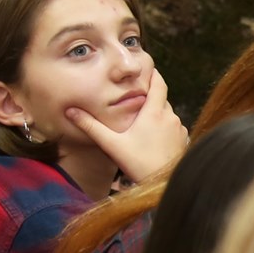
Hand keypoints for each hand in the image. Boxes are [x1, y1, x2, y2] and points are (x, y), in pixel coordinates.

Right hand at [67, 72, 186, 183]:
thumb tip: (70, 111)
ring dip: (157, 114)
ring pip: (167, 114)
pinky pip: (173, 128)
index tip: (149, 69)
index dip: (154, 75)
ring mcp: (179, 129)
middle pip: (161, 100)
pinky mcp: (183, 141)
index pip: (159, 84)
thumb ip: (91, 127)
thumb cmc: (139, 164)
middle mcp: (170, 117)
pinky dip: (164, 127)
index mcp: (154, 113)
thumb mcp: (111, 144)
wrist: (165, 183)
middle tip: (136, 98)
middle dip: (150, 98)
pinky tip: (152, 137)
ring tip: (142, 120)